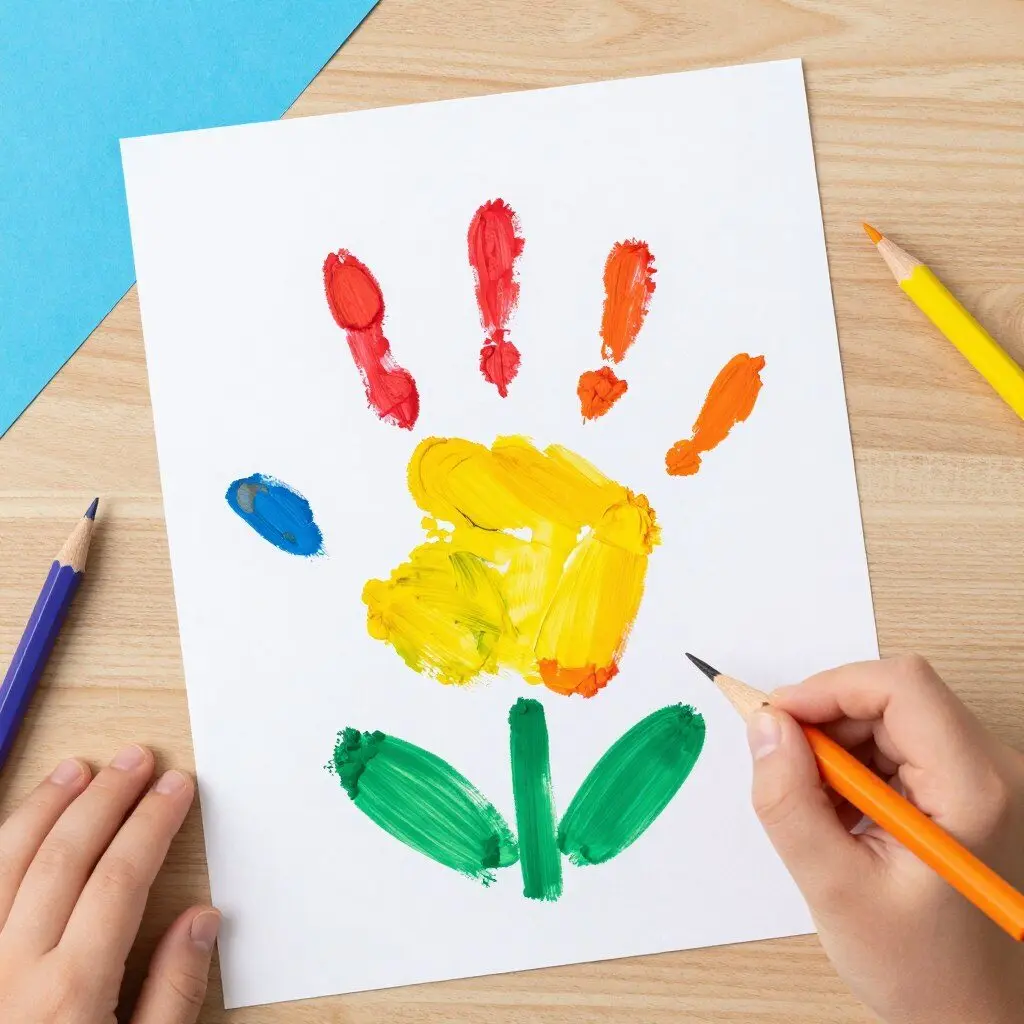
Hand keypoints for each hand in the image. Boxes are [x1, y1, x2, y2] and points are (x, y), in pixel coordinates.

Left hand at [0, 745, 217, 1022]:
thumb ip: (172, 993)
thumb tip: (203, 917)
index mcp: (70, 992)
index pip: (120, 877)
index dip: (152, 823)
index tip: (177, 786)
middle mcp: (12, 970)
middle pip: (65, 856)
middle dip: (106, 798)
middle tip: (137, 760)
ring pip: (4, 863)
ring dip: (44, 808)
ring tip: (77, 770)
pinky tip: (14, 825)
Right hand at [748, 655, 1023, 1023]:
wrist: (974, 1016)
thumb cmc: (925, 971)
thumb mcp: (835, 889)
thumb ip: (789, 801)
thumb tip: (764, 726)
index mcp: (974, 789)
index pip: (899, 686)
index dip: (827, 688)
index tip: (776, 719)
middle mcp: (992, 770)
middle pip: (892, 696)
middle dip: (825, 721)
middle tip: (784, 768)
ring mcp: (983, 777)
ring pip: (889, 716)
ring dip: (837, 746)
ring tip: (818, 810)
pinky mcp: (967, 787)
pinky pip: (898, 743)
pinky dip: (855, 765)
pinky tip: (843, 817)